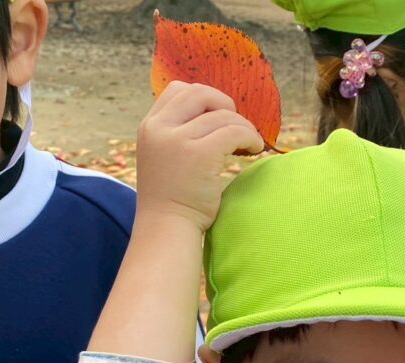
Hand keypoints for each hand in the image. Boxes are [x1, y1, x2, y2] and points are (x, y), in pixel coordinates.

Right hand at [135, 81, 264, 231]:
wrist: (166, 229)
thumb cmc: (172, 200)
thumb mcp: (163, 157)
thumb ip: (177, 134)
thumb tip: (214, 113)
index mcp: (149, 127)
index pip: (178, 90)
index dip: (205, 99)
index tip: (218, 119)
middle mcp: (160, 128)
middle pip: (200, 93)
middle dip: (225, 106)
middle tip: (237, 129)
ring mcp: (178, 140)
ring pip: (223, 115)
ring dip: (244, 127)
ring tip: (250, 145)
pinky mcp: (200, 154)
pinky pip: (235, 131)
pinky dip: (250, 137)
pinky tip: (254, 151)